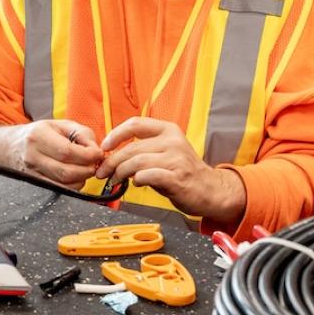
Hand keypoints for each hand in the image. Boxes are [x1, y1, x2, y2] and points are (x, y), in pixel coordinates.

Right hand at [5, 120, 102, 186]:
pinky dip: (72, 186)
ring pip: (63, 184)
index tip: (98, 154)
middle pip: (66, 171)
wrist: (10, 146)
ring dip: (82, 179)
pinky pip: (58, 191)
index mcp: (38, 136)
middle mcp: (32, 156)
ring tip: (85, 169)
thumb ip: (83, 134)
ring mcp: (31, 173)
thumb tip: (96, 150)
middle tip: (95, 164)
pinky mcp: (33, 184)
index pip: (68, 152)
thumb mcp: (61, 125)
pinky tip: (76, 177)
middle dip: (87, 169)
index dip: (88, 155)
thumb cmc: (39, 134)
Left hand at [95, 117, 244, 221]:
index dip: (115, 134)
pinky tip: (137, 183)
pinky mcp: (177, 177)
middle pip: (131, 148)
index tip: (104, 147)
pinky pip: (148, 176)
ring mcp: (176, 159)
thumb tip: (113, 155)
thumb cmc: (183, 172)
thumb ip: (144, 150)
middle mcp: (173, 141)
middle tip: (103, 172)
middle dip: (112, 161)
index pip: (135, 124)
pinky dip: (137, 180)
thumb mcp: (166, 152)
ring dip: (120, 173)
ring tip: (116, 180)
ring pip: (136, 162)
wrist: (210, 190)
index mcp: (169, 130)